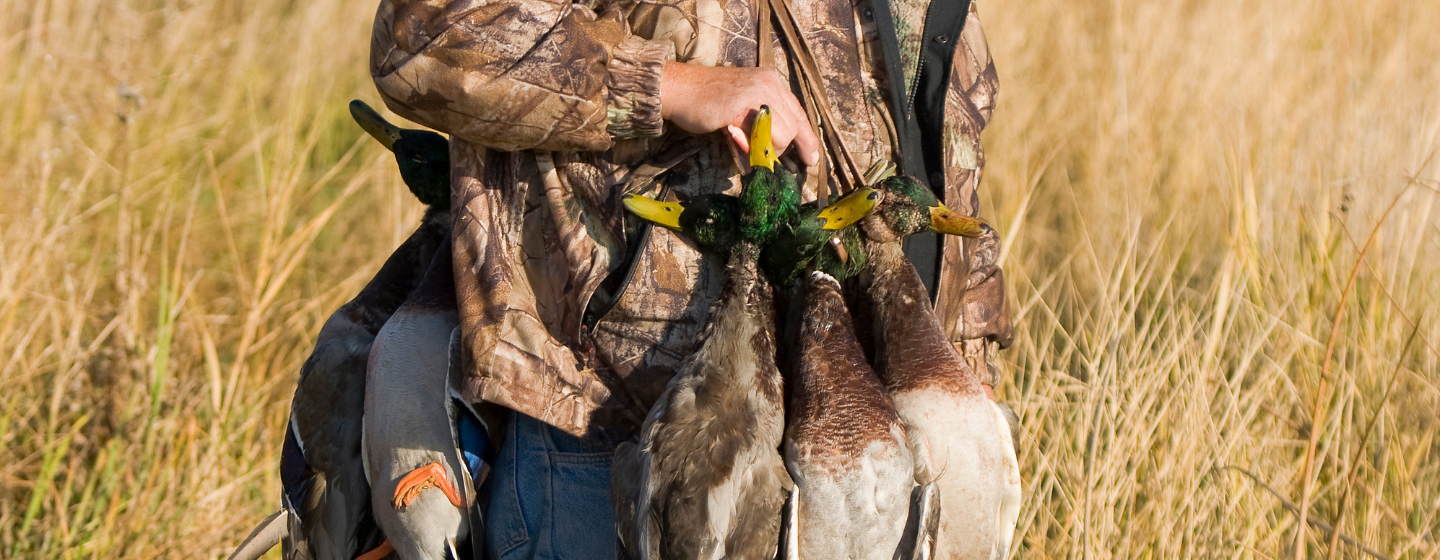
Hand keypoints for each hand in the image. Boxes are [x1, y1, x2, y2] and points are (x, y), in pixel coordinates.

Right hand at [659, 62, 820, 165]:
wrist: (678, 88)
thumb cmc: (706, 101)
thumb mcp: (743, 105)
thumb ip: (762, 123)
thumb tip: (774, 153)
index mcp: (771, 81)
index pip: (799, 113)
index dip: (806, 138)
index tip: (810, 158)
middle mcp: (769, 83)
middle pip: (794, 126)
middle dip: (780, 148)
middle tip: (756, 152)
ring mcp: (758, 93)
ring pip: (783, 134)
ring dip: (766, 149)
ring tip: (742, 143)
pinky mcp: (743, 106)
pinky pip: (762, 138)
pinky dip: (752, 149)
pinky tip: (735, 141)